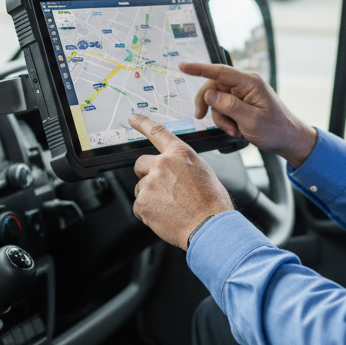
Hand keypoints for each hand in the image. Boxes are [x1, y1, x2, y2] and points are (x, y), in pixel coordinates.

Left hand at [129, 114, 233, 250]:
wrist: (210, 226)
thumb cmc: (212, 203)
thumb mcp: (203, 172)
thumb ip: (184, 166)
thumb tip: (176, 169)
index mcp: (180, 154)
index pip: (157, 132)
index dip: (142, 123)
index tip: (132, 118)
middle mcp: (163, 164)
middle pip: (140, 164)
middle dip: (146, 175)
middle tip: (161, 189)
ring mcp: (150, 183)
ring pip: (140, 188)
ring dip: (149, 196)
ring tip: (170, 207)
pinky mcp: (143, 202)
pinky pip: (139, 207)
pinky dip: (148, 213)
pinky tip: (165, 216)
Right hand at [179, 62, 317, 167]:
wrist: (289, 140)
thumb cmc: (276, 130)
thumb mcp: (251, 120)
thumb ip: (228, 106)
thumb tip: (208, 93)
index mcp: (249, 83)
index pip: (220, 71)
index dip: (199, 68)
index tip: (183, 66)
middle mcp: (245, 84)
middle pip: (214, 87)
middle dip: (208, 104)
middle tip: (200, 117)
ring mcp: (244, 93)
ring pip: (217, 100)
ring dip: (220, 118)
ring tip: (234, 130)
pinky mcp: (242, 103)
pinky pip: (224, 108)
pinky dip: (226, 121)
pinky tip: (237, 130)